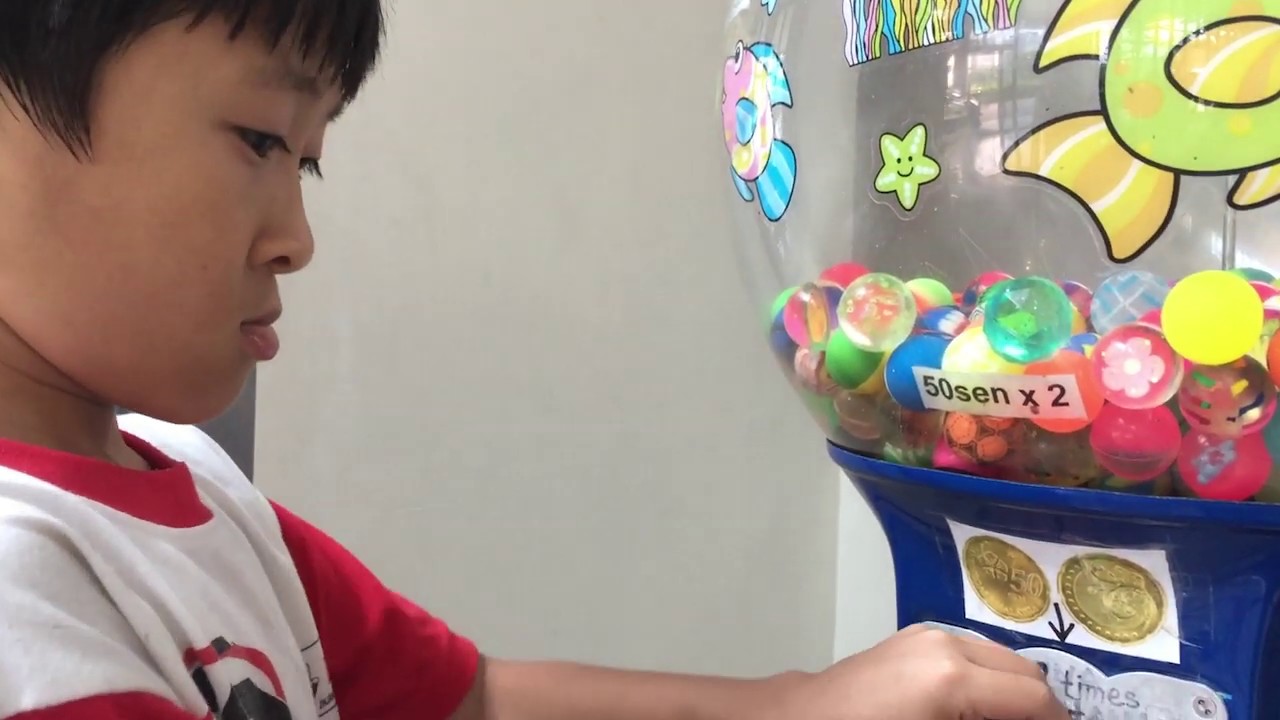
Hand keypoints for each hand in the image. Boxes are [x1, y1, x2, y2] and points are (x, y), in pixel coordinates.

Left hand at [779, 624, 1068, 719]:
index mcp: (953, 676)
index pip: (1037, 700)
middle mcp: (946, 643)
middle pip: (1026, 674)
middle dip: (1037, 710)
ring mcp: (928, 635)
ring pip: (1001, 662)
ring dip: (1012, 697)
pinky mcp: (914, 639)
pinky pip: (972, 657)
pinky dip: (986, 684)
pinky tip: (974, 713)